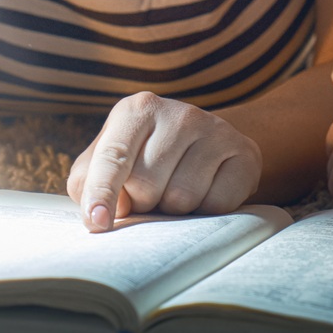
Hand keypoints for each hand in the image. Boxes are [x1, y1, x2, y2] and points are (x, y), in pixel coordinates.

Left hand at [68, 92, 261, 231]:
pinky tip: (205, 191)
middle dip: (143, 203)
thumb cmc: (144, 159)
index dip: (103, 192)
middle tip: (151, 193)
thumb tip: (102, 212)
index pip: (113, 156)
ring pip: (182, 198)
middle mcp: (178, 112)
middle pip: (146, 184)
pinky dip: (206, 211)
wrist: (204, 144)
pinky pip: (217, 204)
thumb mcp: (107, 161)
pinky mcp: (244, 152)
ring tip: (177, 191)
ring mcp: (215, 129)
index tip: (98, 222)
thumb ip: (88, 183)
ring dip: (174, 210)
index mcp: (136, 110)